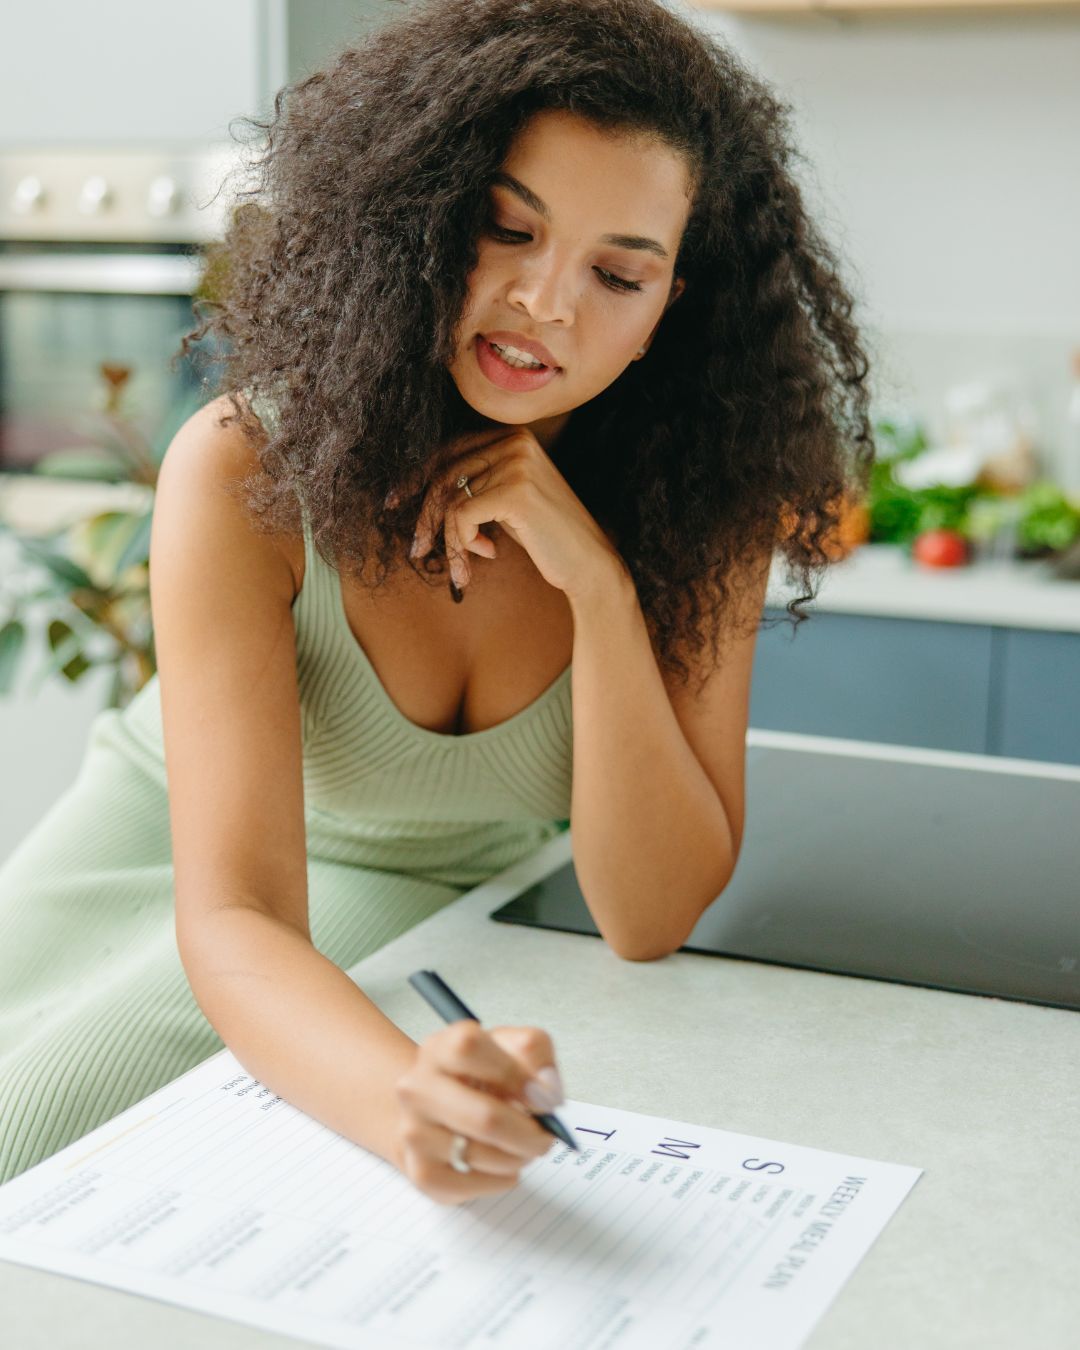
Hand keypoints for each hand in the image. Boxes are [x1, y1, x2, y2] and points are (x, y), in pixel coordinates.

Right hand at [393, 1022, 564, 1205]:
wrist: (433, 1111)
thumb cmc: (478, 1076)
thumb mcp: (508, 1046)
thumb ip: (534, 1051)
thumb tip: (546, 1092)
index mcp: (439, 1049)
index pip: (469, 1049)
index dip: (514, 1073)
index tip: (540, 1095)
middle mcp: (417, 1089)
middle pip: (485, 1118)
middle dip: (528, 1134)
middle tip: (544, 1137)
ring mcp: (414, 1132)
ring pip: (483, 1156)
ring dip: (517, 1157)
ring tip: (521, 1147)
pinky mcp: (422, 1172)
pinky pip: (474, 1187)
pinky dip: (500, 1180)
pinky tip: (501, 1166)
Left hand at [397, 427, 624, 601]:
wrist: (589, 563)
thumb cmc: (547, 537)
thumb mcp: (507, 500)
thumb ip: (476, 483)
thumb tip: (421, 489)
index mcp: (513, 436)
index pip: (449, 451)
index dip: (416, 478)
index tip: (394, 503)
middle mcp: (514, 442)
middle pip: (443, 474)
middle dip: (425, 517)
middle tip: (418, 551)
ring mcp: (516, 464)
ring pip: (449, 500)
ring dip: (450, 541)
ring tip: (462, 567)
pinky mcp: (514, 493)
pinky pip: (461, 518)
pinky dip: (463, 544)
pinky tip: (487, 555)